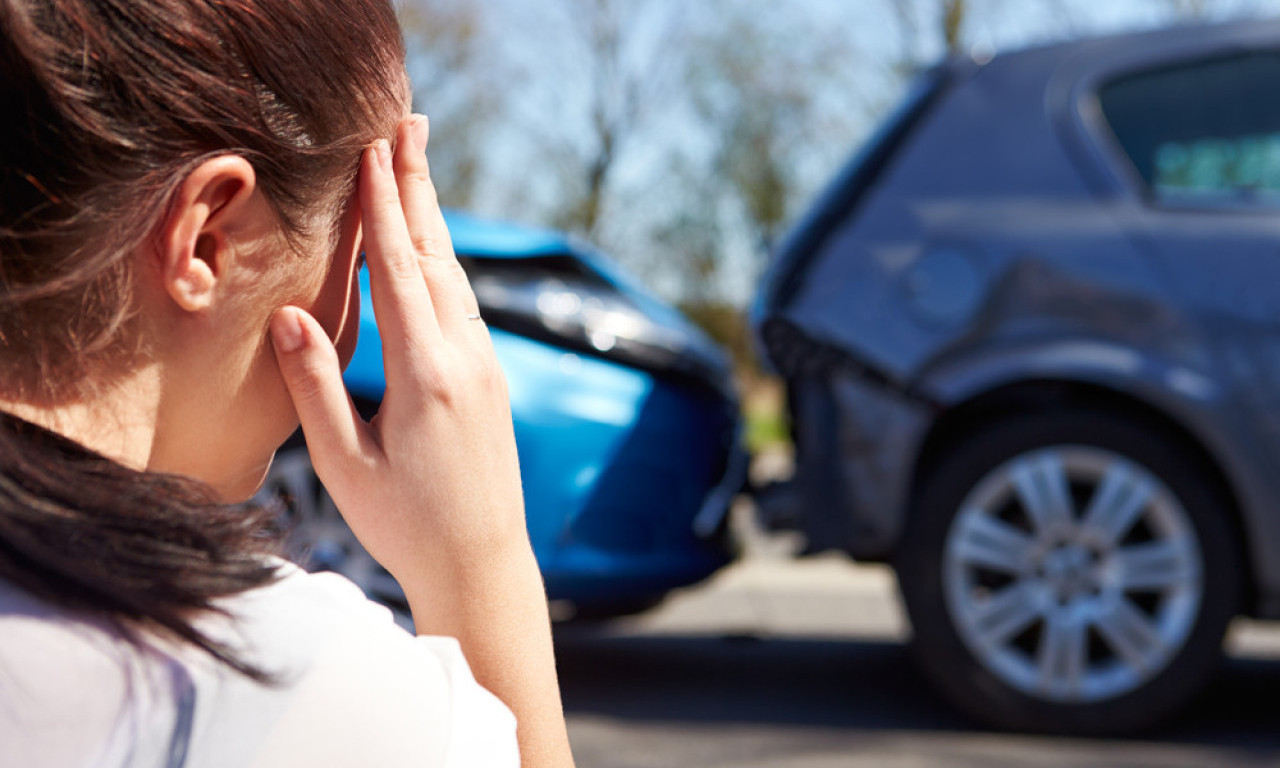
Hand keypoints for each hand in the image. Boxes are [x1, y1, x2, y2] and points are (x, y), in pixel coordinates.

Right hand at [269, 114, 573, 767]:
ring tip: (416, 167)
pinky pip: (465, 305)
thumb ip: (316, 385)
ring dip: (432, 219)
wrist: (482, 563)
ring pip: (456, 277)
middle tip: (408, 124)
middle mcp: (467, 360)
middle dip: (417, 187)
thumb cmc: (405, 525)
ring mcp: (486, 367)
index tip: (373, 150)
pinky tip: (432, 249)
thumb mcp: (344, 464)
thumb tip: (289, 314)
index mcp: (426, 376)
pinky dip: (443, 263)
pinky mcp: (491, 380)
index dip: (383, 207)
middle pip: (437, 256)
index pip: (400, 272)